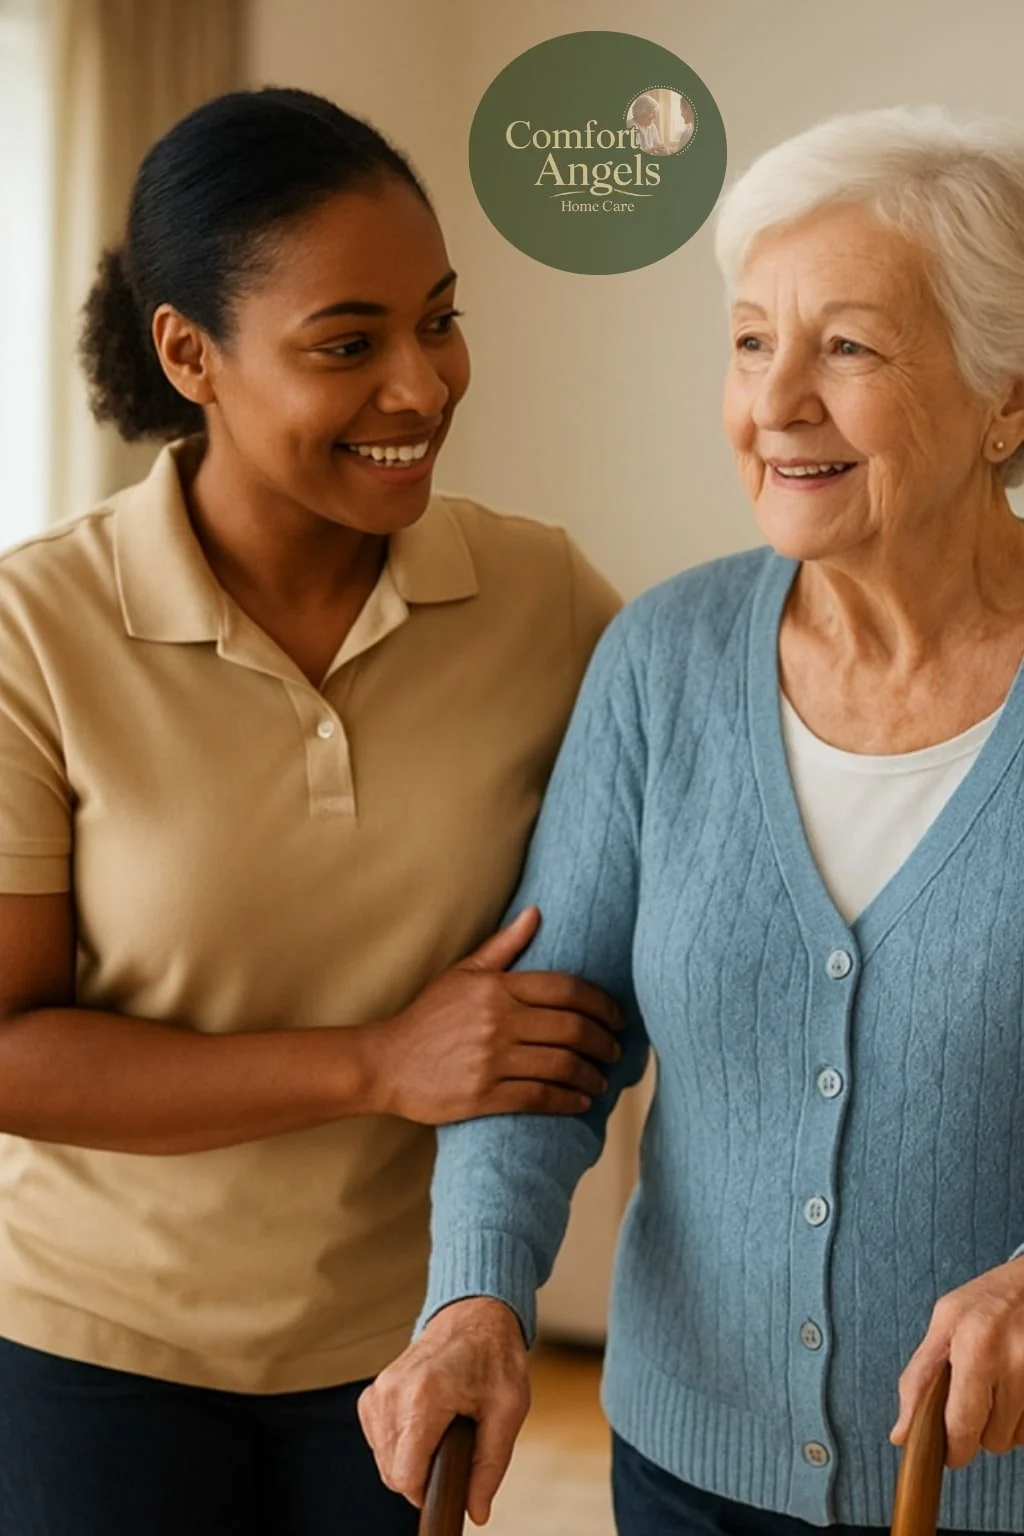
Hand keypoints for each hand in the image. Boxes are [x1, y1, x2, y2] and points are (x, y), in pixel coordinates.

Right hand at [358, 1296, 529, 1524]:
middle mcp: (393, 1392)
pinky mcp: (372, 1393)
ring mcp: (379, 1390)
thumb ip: (490, 1466)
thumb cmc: (494, 1357)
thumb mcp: (508, 1411)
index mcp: (424, 1396)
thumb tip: (476, 1512)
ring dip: (411, 1460)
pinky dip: (399, 1445)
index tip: (450, 1483)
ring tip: (443, 1432)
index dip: (429, 1492)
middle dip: (423, 1475)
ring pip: (383, 1460)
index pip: (405, 1475)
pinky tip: (425, 1426)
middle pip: (392, 1472)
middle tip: (455, 1448)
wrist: (474, 1315)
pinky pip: (378, 1441)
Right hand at [360, 906, 623, 1123]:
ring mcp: (491, 1060)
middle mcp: (498, 1022)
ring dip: (592, 1075)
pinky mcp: (485, 1096)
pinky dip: (568, 1100)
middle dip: (605, 1042)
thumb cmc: (428, 1017)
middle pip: (572, 1029)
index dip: (602, 1004)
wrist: (387, 1062)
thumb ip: (503, 947)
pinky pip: (540, 1097)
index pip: (566, 990)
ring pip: (562, 1066)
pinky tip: (581, 1101)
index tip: (617, 1017)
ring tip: (602, 1079)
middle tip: (615, 1050)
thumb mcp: (462, 974)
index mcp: (496, 988)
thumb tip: (535, 912)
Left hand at [891, 1257, 1023, 1467]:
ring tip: (996, 1385)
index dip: (952, 1449)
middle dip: (976, 1430)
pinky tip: (1015, 1388)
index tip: (947, 1452)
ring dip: (1001, 1423)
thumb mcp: (944, 1323)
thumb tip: (902, 1433)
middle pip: (990, 1440)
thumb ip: (919, 1378)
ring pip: (1013, 1439)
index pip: (962, 1424)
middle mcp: (1014, 1362)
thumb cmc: (989, 1300)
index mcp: (976, 1344)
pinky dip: (1020, 1418)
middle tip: (972, 1397)